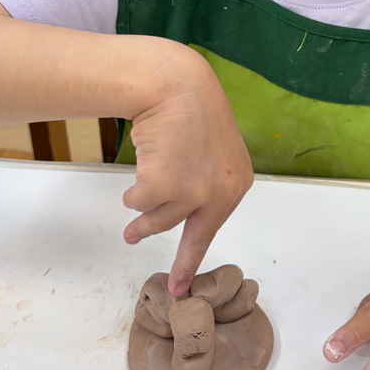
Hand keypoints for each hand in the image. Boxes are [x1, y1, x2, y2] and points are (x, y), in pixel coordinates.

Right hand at [121, 53, 253, 297]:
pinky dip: (134, 193)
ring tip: (131, 221)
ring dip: (141, 220)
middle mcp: (221, 193)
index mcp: (238, 183)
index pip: (215, 227)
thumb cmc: (190, 108)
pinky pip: (139, 203)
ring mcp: (193, 192)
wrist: (173, 84)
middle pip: (192, 236)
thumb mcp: (215, 149)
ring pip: (157, 220)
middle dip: (179, 263)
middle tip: (174, 284)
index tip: (185, 285)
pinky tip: (138, 173)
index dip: (195, 256)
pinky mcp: (164, 187)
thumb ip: (209, 181)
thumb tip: (190, 212)